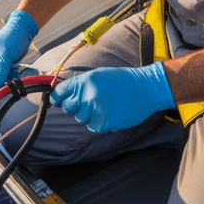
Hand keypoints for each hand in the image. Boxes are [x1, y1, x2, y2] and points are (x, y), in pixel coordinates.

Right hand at [0, 10, 37, 89]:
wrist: (22, 32)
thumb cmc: (11, 40)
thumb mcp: (5, 57)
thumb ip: (0, 72)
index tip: (0, 84)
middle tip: (10, 78)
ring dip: (6, 79)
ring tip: (14, 72)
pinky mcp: (1, 65)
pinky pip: (3, 76)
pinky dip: (9, 76)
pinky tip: (15, 70)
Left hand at [50, 63, 174, 132]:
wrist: (146, 88)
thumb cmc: (122, 81)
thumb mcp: (97, 75)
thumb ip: (80, 84)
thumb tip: (62, 94)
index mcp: (83, 81)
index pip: (60, 92)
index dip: (57, 98)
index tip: (56, 101)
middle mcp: (86, 95)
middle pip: (68, 108)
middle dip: (75, 107)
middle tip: (89, 104)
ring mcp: (94, 110)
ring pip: (81, 118)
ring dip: (89, 115)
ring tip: (105, 106)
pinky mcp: (103, 123)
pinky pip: (92, 127)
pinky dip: (99, 124)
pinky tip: (110, 115)